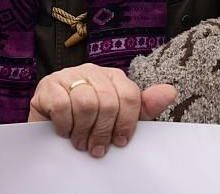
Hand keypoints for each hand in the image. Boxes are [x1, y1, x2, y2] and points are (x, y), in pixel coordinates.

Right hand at [27, 64, 176, 157]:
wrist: (50, 125)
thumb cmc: (89, 123)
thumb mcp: (119, 118)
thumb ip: (144, 108)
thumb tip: (170, 92)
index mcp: (113, 77)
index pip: (130, 96)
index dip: (126, 124)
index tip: (119, 142)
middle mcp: (92, 71)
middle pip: (108, 102)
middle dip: (103, 132)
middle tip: (96, 148)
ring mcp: (69, 75)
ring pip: (86, 103)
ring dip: (83, 131)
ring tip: (80, 142)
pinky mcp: (49, 84)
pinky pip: (62, 105)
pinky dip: (65, 125)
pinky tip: (64, 131)